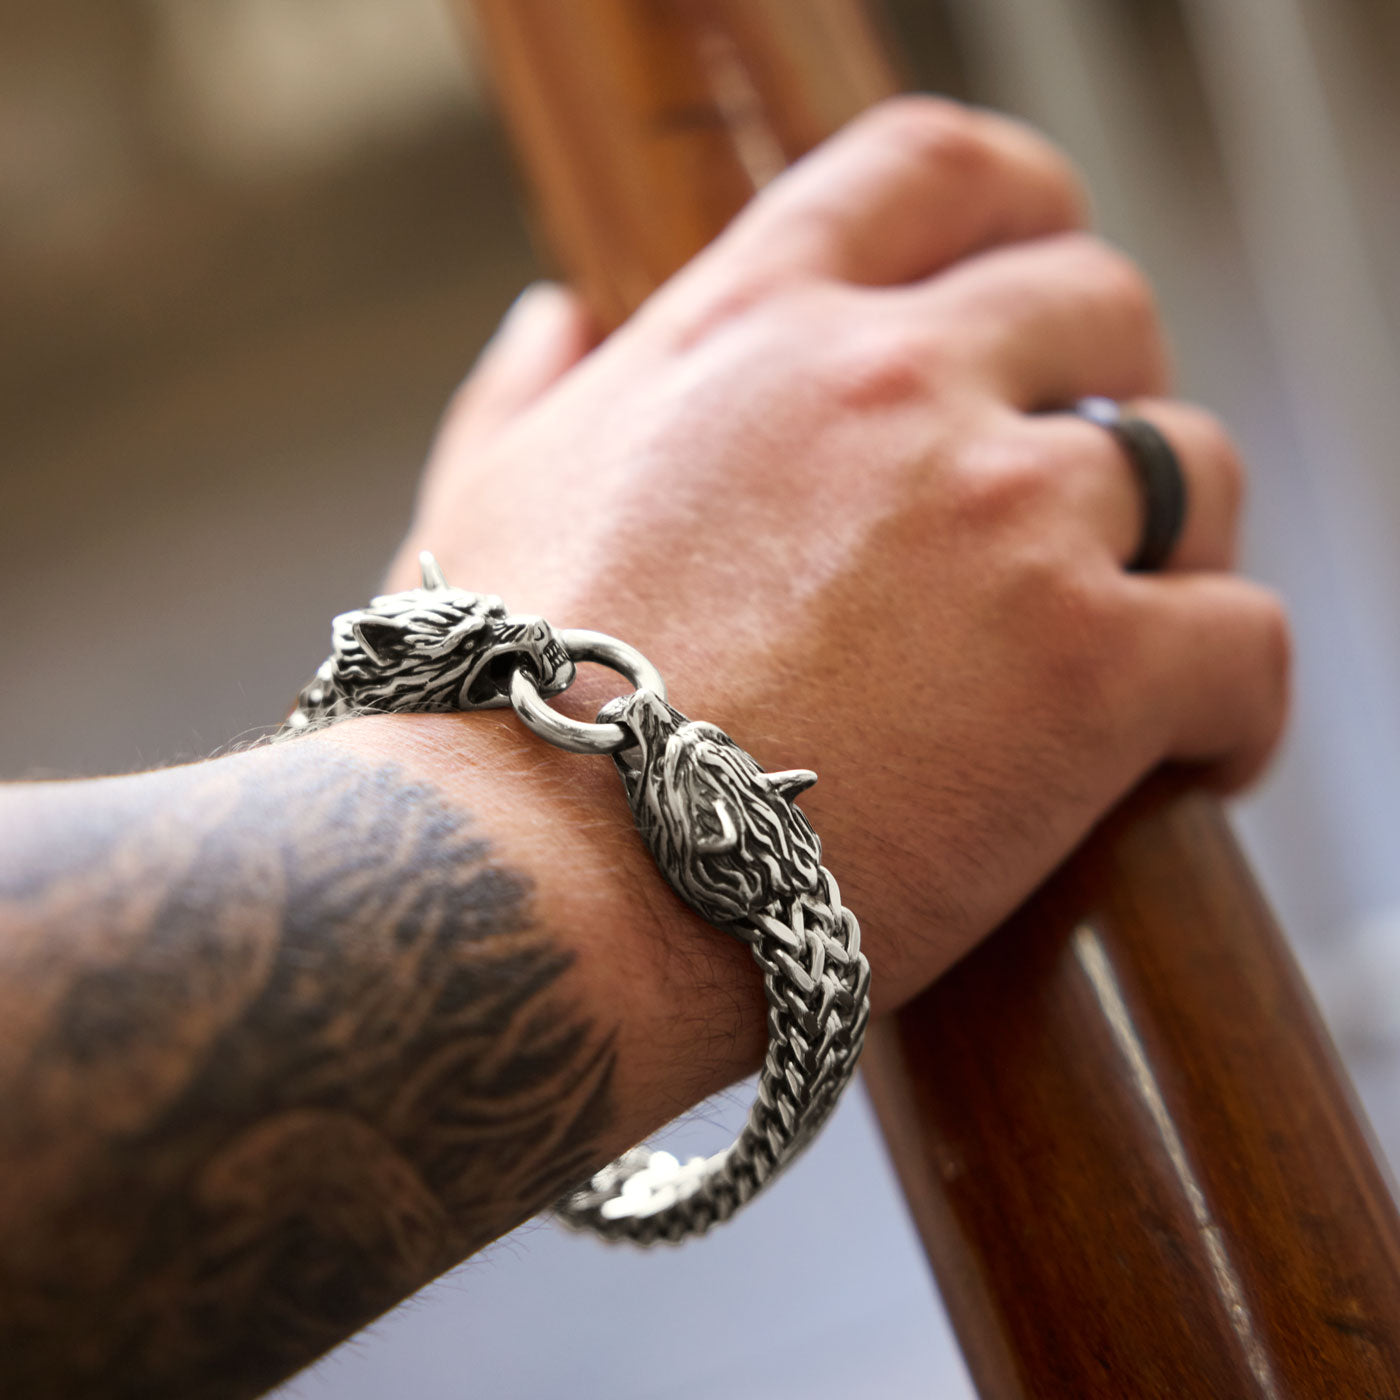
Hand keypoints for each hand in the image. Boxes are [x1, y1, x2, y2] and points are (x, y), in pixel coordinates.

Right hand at [391, 97, 1289, 1015]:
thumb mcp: (479, 504)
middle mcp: (890, 386)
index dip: (1016, 208)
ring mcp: (1000, 519)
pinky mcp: (1086, 670)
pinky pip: (1244, 640)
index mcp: (750, 332)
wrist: (535, 890)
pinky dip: (1236, 698)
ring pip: (1192, 470)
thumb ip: (529, 388)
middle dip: (1108, 387)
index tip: (1036, 278)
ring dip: (1177, 546)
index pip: (932, 171)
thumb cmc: (489, 717)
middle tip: (1077, 498)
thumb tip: (557, 313)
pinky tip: (1194, 751)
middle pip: (1097, 307)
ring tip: (1131, 635)